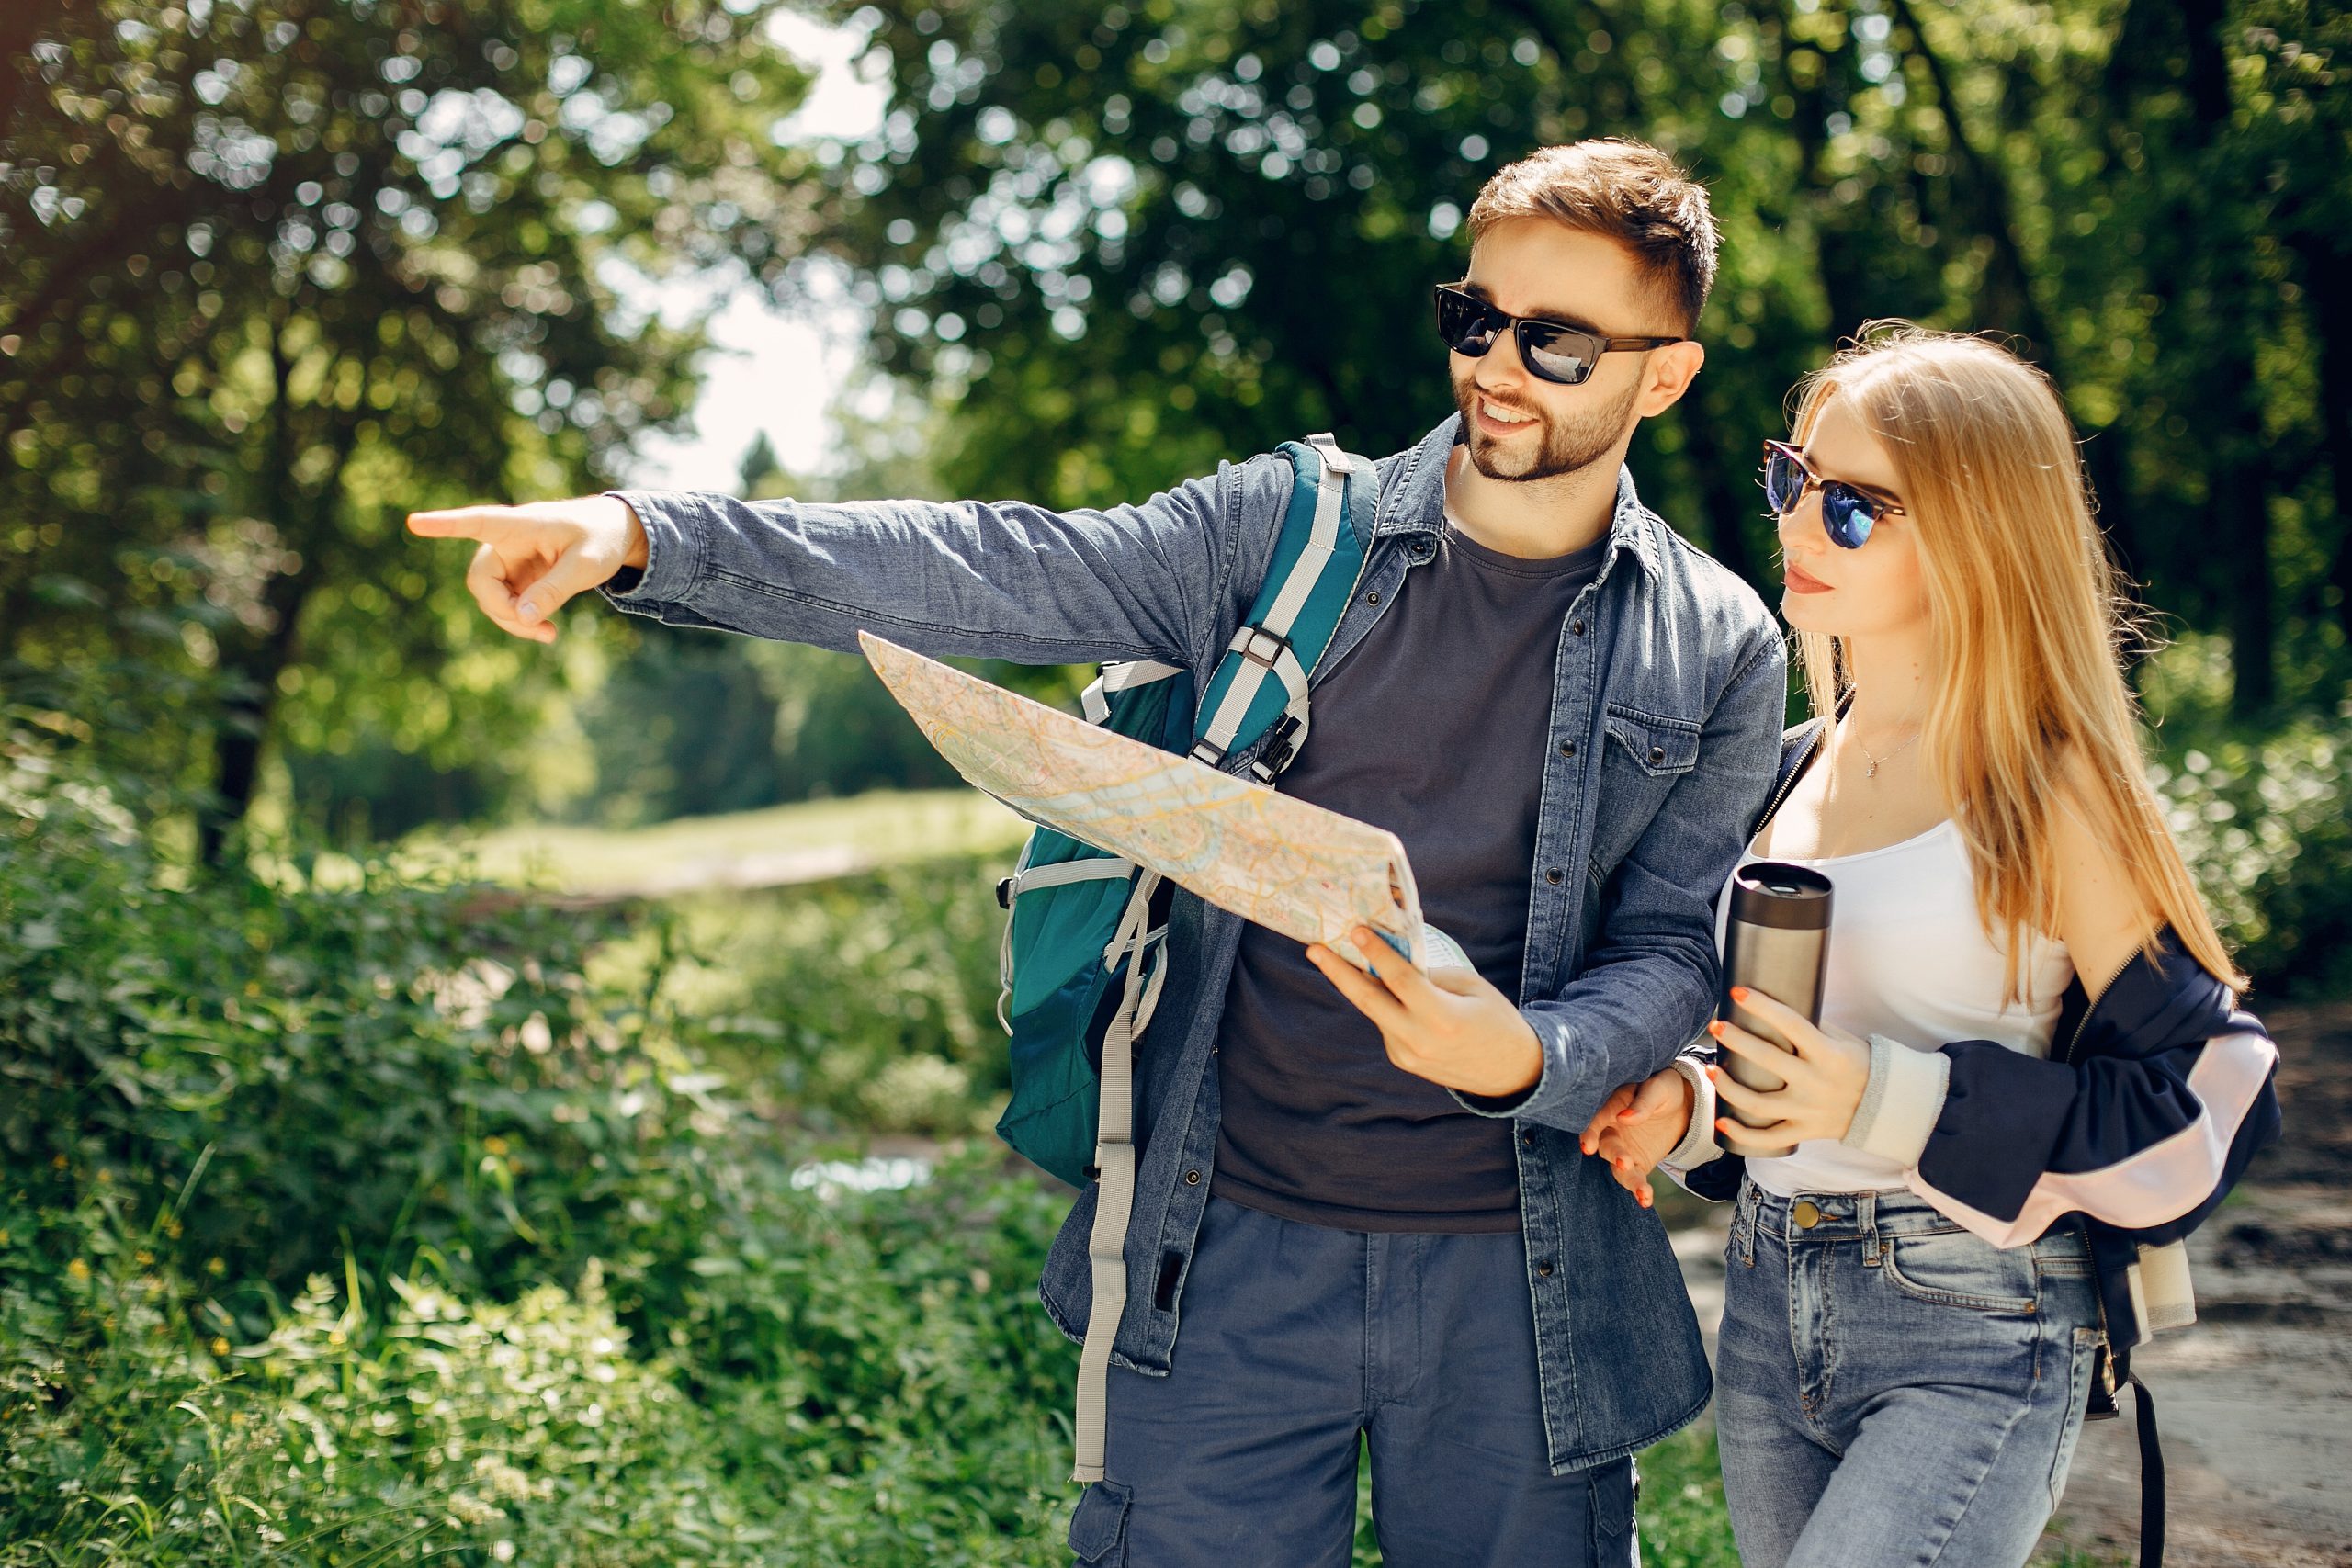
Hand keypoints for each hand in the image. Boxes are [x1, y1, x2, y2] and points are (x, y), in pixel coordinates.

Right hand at [406, 495, 647, 642]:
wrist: (613, 535)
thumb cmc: (601, 538)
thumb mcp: (588, 565)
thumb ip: (555, 589)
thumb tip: (522, 618)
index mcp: (521, 524)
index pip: (478, 522)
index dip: (446, 524)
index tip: (414, 522)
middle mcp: (506, 542)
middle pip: (481, 579)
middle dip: (501, 609)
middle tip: (535, 627)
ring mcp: (509, 562)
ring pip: (490, 599)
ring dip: (512, 621)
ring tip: (548, 634)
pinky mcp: (517, 579)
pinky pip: (506, 606)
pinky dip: (521, 622)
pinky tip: (545, 631)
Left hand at [1306, 927, 1541, 1098]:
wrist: (1510, 1071)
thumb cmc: (1496, 1019)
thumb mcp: (1471, 988)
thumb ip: (1431, 976)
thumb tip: (1394, 962)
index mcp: (1441, 1018)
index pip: (1399, 980)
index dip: (1376, 953)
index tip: (1355, 930)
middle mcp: (1418, 1040)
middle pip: (1368, 1001)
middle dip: (1337, 972)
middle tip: (1314, 949)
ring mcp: (1406, 1054)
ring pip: (1376, 1011)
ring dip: (1362, 985)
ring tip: (1344, 958)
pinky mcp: (1403, 1060)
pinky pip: (1386, 1024)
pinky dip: (1383, 1003)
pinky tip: (1385, 989)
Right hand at [1579, 1068, 1693, 1209]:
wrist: (1680, 1104)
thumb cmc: (1663, 1088)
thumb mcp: (1658, 1088)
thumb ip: (1643, 1103)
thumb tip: (1625, 1118)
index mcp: (1611, 1106)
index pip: (1595, 1120)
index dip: (1589, 1133)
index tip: (1587, 1147)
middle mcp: (1611, 1130)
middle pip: (1606, 1145)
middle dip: (1614, 1155)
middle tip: (1625, 1163)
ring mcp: (1622, 1149)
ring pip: (1618, 1167)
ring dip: (1629, 1180)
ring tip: (1643, 1192)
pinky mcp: (1637, 1163)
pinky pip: (1634, 1178)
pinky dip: (1640, 1190)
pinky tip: (1646, 1200)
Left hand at [1705, 986, 1870, 1147]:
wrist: (1883, 1106)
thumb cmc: (1858, 1063)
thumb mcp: (1842, 1040)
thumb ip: (1811, 1025)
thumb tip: (1772, 1005)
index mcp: (1828, 1053)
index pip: (1791, 1024)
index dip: (1762, 1006)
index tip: (1737, 992)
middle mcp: (1816, 1082)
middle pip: (1768, 1060)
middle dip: (1737, 1041)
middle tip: (1715, 1027)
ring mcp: (1808, 1110)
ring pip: (1759, 1104)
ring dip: (1729, 1088)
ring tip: (1709, 1069)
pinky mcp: (1804, 1131)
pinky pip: (1769, 1138)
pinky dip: (1743, 1134)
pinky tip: (1720, 1120)